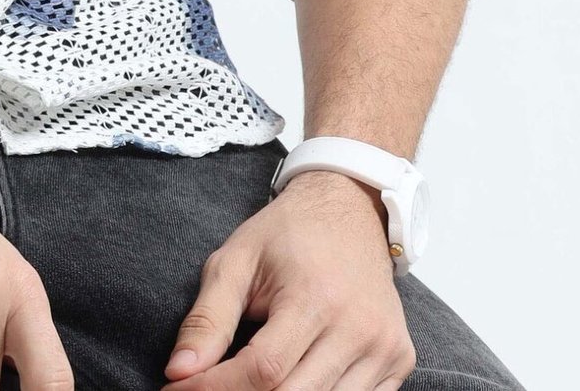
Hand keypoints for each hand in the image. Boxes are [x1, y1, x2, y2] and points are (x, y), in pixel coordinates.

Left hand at [159, 170, 417, 389]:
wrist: (351, 208)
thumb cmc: (290, 234)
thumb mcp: (237, 259)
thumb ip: (208, 317)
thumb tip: (178, 371)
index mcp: (315, 296)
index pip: (264, 370)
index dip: (218, 389)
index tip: (180, 390)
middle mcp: (359, 327)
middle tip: (212, 389)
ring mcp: (385, 348)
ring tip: (248, 385)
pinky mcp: (400, 361)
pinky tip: (294, 381)